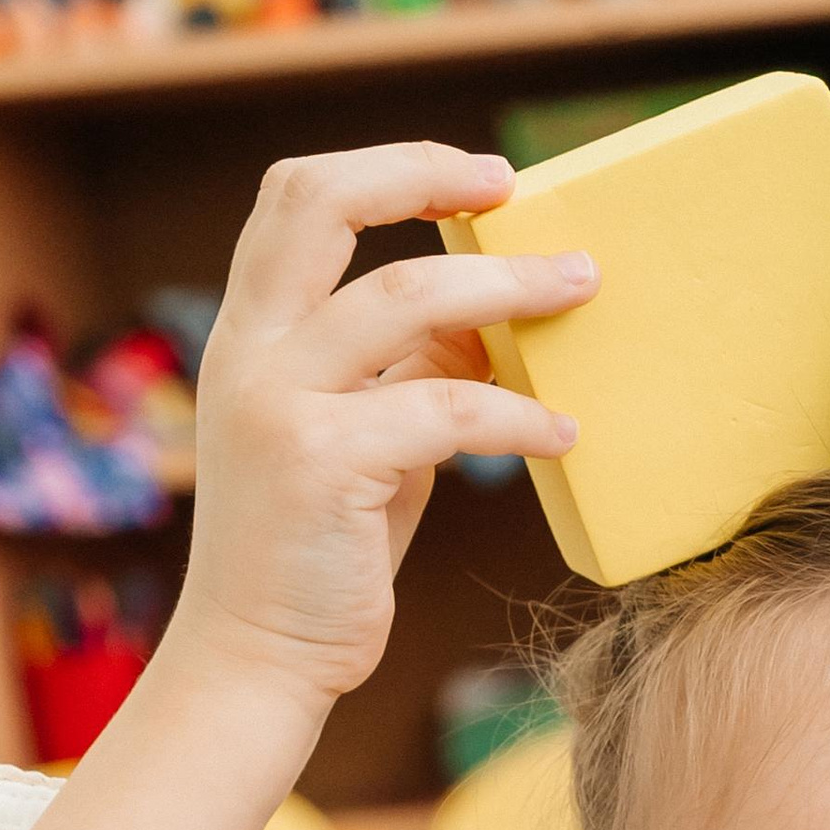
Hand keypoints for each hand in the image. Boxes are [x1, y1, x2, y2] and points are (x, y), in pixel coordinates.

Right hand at [170, 140, 597, 722]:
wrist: (257, 662)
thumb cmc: (317, 557)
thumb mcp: (361, 444)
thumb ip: (405, 375)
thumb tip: (490, 318)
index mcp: (251, 336)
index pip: (297, 200)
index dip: (386, 167)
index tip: (474, 179)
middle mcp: (249, 353)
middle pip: (320, 202)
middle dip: (421, 174)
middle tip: (517, 189)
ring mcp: (276, 403)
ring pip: (403, 299)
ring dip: (505, 288)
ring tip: (580, 292)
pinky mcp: (321, 463)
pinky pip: (444, 408)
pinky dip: (516, 413)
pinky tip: (562, 432)